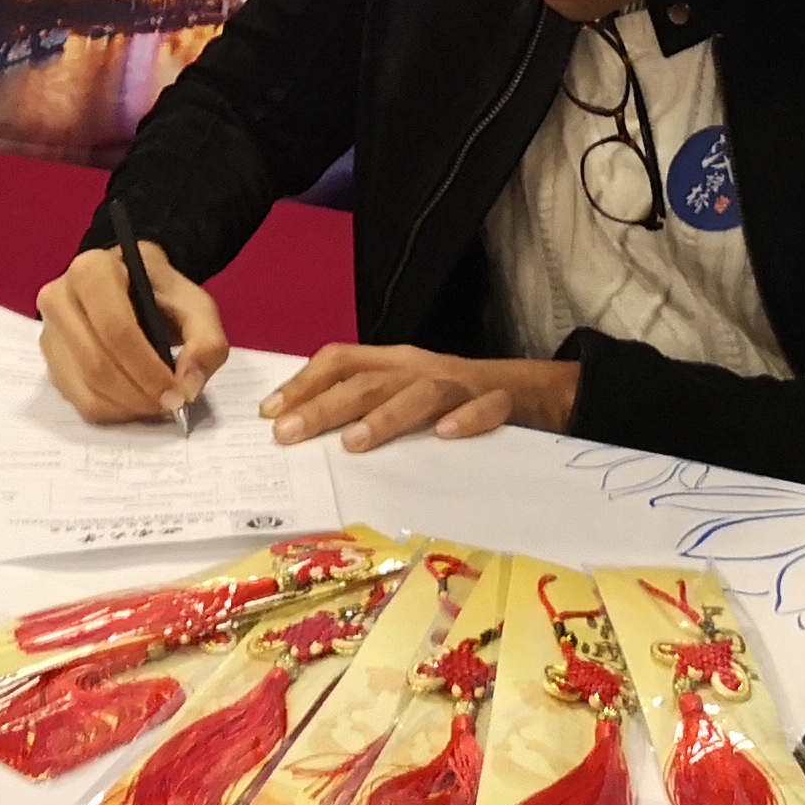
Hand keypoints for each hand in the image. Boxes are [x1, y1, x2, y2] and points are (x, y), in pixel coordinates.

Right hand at [35, 239, 229, 423]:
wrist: (132, 288)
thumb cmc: (161, 295)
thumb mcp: (196, 306)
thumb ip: (206, 341)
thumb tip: (189, 386)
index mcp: (92, 271)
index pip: (115, 329)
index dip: (147, 369)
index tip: (177, 392)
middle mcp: (58, 298)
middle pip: (96, 363)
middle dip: (139, 394)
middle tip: (171, 404)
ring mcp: (49, 333)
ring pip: (85, 388)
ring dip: (127, 406)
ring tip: (156, 403)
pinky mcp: (50, 362)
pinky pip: (78, 401)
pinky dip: (113, 411)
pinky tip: (135, 402)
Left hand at [261, 345, 580, 451]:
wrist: (535, 391)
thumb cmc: (454, 402)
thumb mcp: (405, 395)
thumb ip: (365, 407)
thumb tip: (300, 433)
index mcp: (395, 364)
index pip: (342, 361)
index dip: (304, 383)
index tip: (269, 413)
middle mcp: (421, 368)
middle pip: (368, 381)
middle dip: (324, 406)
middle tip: (287, 435)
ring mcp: (463, 385)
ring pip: (421, 392)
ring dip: (386, 415)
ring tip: (354, 443)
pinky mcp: (503, 404)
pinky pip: (487, 408)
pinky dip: (468, 420)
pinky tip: (448, 435)